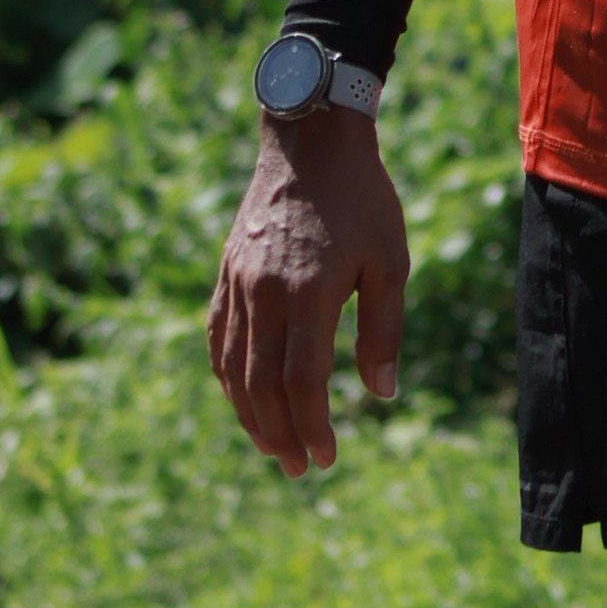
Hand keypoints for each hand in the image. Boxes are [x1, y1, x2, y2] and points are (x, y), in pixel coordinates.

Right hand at [206, 106, 408, 476]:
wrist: (310, 139)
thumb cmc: (362, 199)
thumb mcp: (389, 260)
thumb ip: (382, 329)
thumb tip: (381, 394)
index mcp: (307, 291)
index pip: (301, 381)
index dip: (311, 426)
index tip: (327, 458)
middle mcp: (263, 291)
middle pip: (260, 383)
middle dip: (279, 433)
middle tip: (297, 469)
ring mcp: (237, 281)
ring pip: (232, 365)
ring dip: (248, 413)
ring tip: (270, 446)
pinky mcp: (226, 270)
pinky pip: (217, 335)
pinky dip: (226, 374)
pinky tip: (241, 396)